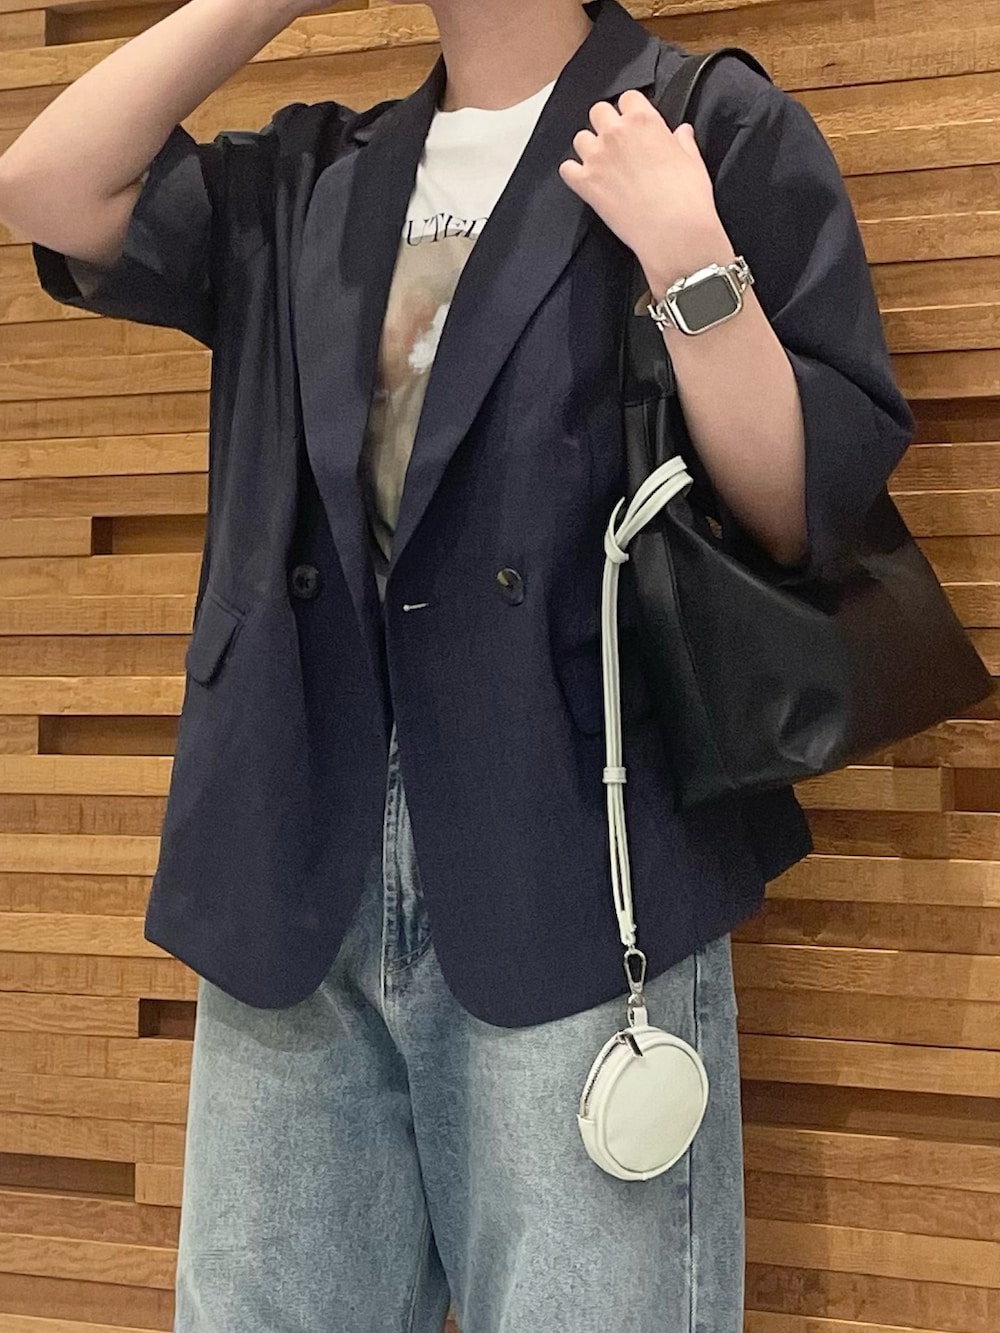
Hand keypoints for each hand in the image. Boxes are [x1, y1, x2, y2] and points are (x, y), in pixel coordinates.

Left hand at [558, 89, 732, 292]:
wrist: (673, 232)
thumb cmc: (687, 199)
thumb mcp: (692, 161)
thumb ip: (682, 142)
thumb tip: (681, 133)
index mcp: (644, 121)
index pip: (628, 98)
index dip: (630, 110)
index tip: (633, 123)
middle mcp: (616, 133)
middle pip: (599, 111)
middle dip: (606, 123)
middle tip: (616, 142)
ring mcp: (598, 158)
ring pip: (580, 138)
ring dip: (589, 147)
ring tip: (602, 163)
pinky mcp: (586, 184)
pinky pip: (566, 169)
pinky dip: (573, 173)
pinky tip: (584, 180)